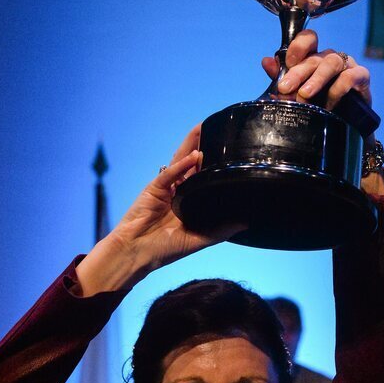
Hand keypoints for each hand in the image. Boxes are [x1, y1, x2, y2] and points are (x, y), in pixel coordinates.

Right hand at [76, 125, 242, 295]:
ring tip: (202, 128)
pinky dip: (180, 165)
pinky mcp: (155, 188)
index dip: (215, 164)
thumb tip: (246, 222)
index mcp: (190, 202)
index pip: (205, 178)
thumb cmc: (164, 249)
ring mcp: (167, 188)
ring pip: (180, 161)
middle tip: (218, 129)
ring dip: (191, 145)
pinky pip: (169, 174)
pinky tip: (192, 155)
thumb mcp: (199, 240)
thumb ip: (221, 230)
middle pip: (193, 164)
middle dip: (204, 146)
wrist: (137, 253)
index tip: (231, 151)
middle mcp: (180, 191)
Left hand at [261, 30, 371, 109]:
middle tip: (285, 88)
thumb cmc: (321, 104)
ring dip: (316, 79)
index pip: (308, 39)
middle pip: (315, 57)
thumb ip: (282, 77)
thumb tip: (266, 62)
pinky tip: (329, 104)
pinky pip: (349, 77)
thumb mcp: (298, 92)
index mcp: (314, 57)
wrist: (345, 126)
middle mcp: (330, 58)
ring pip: (331, 63)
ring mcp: (347, 64)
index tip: (288, 61)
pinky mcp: (361, 76)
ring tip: (305, 95)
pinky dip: (337, 90)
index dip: (298, 45)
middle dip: (298, 72)